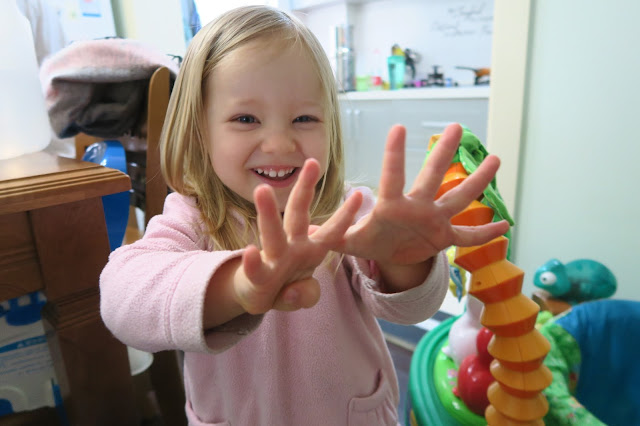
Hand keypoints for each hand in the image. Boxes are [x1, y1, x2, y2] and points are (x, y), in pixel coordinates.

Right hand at [234, 159, 362, 313]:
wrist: (256, 298)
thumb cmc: (284, 287)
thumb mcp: (303, 295)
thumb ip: (307, 295)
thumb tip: (297, 291)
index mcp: (310, 251)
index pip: (331, 231)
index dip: (345, 215)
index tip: (360, 195)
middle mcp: (292, 248)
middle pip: (299, 215)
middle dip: (305, 189)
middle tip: (312, 163)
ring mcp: (273, 260)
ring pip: (272, 234)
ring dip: (268, 212)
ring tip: (262, 189)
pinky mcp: (257, 278)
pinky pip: (256, 270)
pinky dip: (252, 262)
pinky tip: (250, 252)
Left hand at [337, 123, 508, 266]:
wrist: (386, 253)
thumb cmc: (365, 241)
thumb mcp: (348, 243)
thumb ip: (331, 236)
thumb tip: (305, 230)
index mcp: (391, 207)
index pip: (392, 177)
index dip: (395, 155)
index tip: (398, 127)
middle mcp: (417, 207)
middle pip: (433, 177)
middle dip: (444, 154)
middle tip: (456, 127)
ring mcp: (434, 221)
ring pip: (459, 199)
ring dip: (477, 182)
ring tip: (496, 159)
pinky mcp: (444, 238)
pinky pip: (468, 237)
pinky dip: (486, 234)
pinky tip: (507, 227)